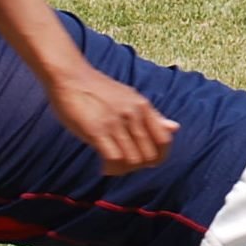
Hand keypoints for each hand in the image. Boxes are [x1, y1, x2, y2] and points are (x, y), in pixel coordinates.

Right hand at [48, 66, 177, 174]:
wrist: (70, 76)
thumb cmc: (98, 89)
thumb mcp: (130, 98)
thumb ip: (152, 116)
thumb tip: (175, 128)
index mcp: (143, 107)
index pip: (164, 141)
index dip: (158, 157)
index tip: (144, 161)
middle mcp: (133, 114)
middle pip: (149, 155)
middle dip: (138, 166)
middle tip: (123, 165)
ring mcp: (115, 122)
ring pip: (133, 160)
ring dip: (123, 170)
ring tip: (112, 166)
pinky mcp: (97, 130)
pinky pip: (114, 159)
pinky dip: (111, 168)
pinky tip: (104, 167)